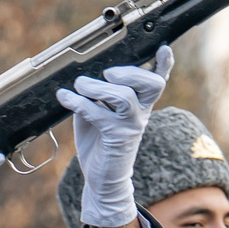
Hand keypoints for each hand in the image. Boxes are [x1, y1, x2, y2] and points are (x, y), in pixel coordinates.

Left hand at [57, 45, 173, 227]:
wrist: (102, 179)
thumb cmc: (100, 143)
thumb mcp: (98, 112)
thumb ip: (97, 94)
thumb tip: (83, 74)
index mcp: (140, 104)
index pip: (157, 80)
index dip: (164, 64)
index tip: (163, 48)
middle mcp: (140, 113)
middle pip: (151, 83)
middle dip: (130, 72)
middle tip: (107, 73)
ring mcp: (131, 125)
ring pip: (124, 96)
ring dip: (96, 86)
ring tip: (79, 85)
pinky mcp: (117, 138)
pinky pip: (99, 113)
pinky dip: (78, 102)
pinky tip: (64, 97)